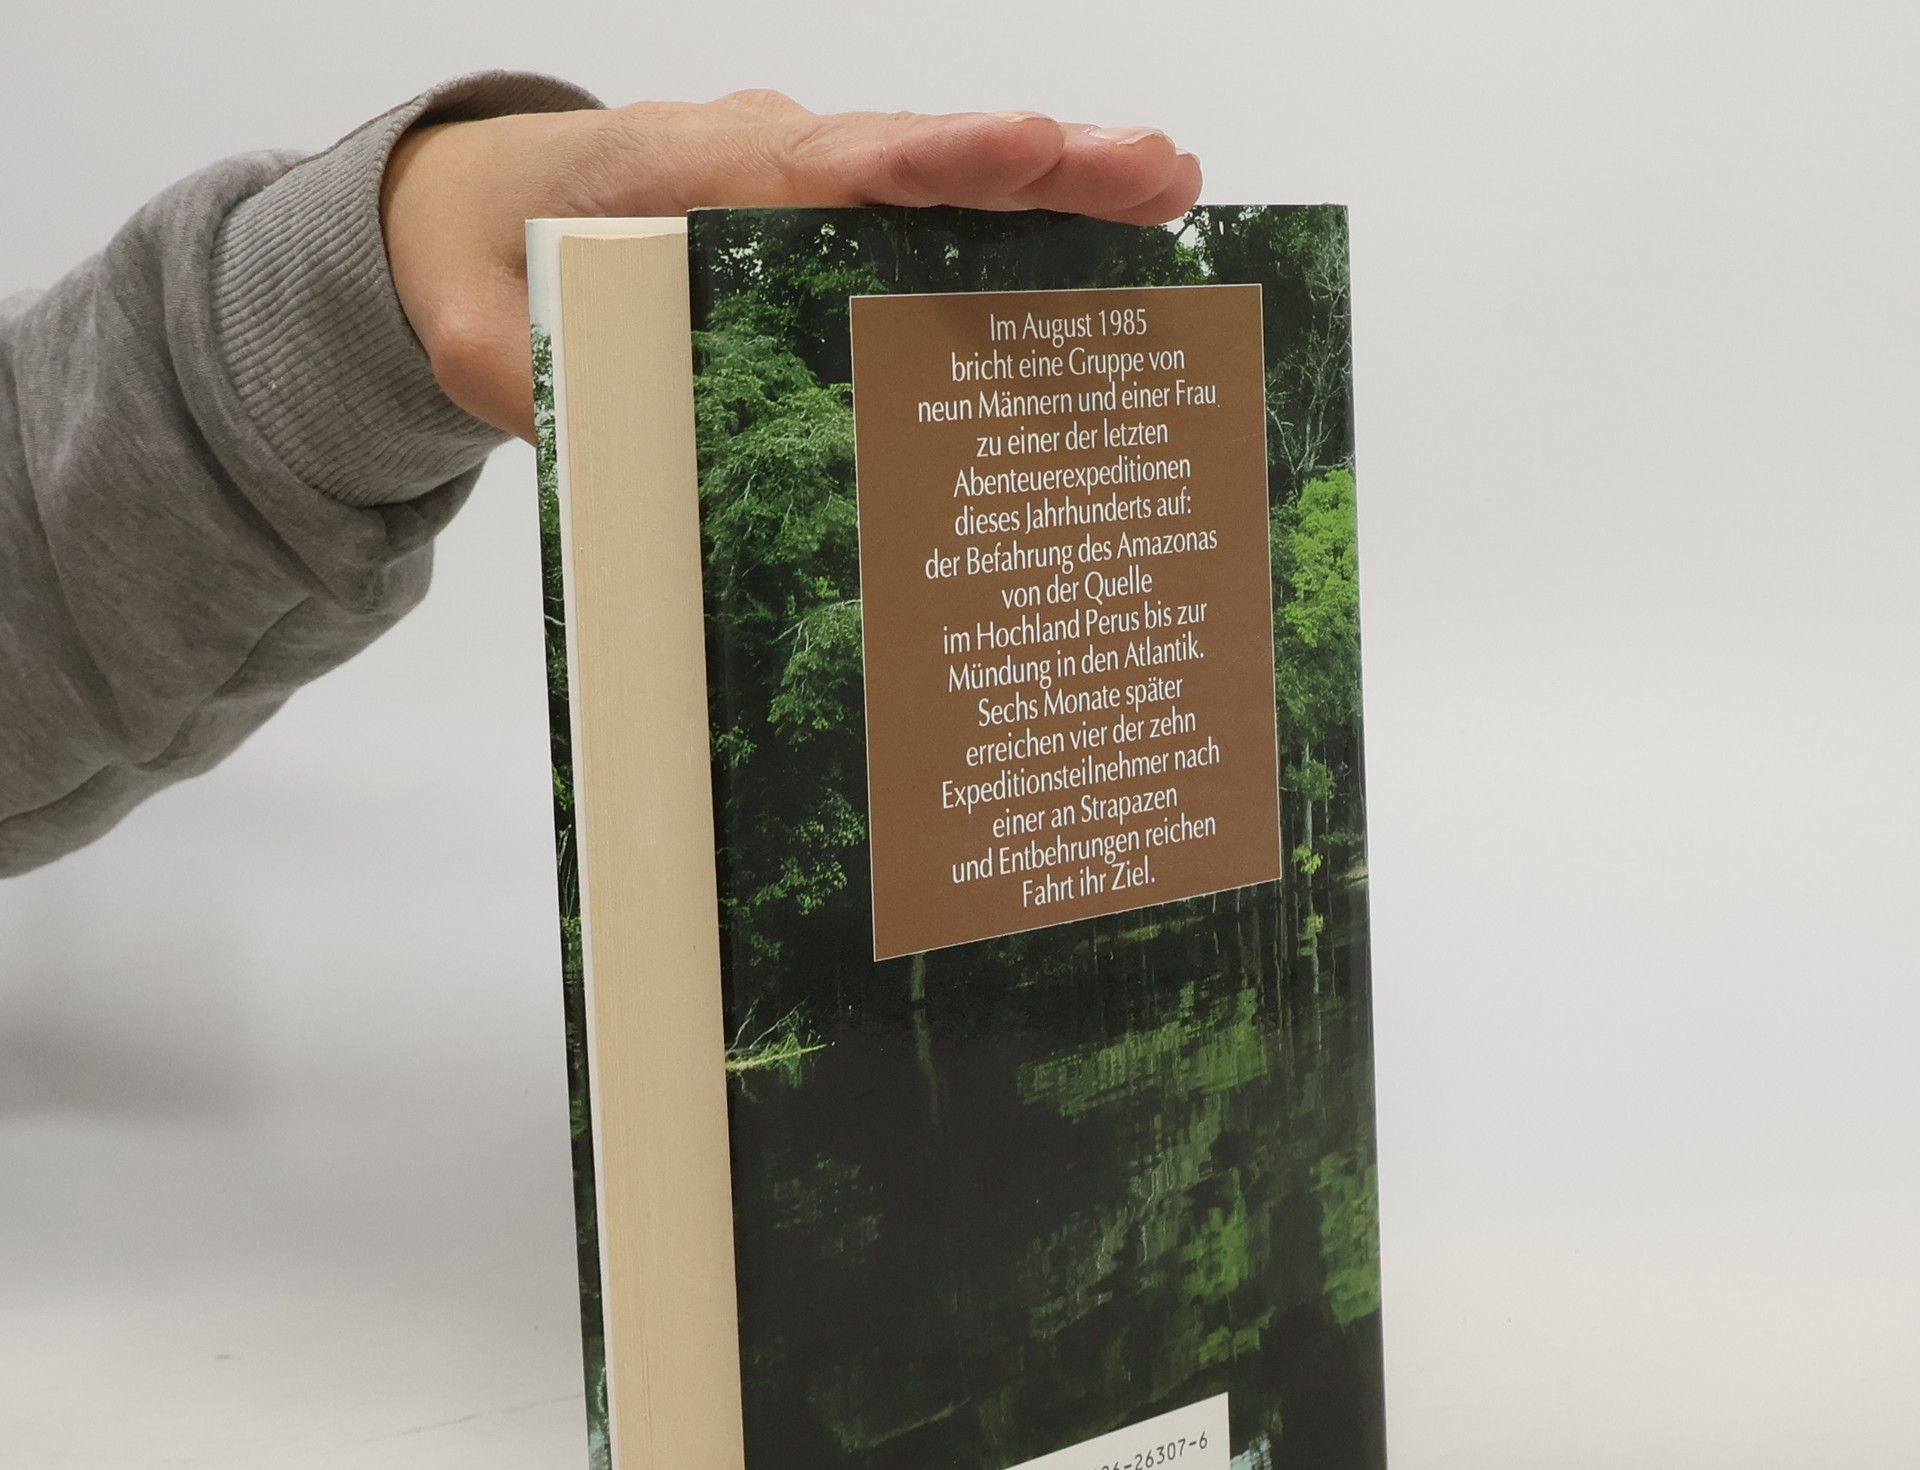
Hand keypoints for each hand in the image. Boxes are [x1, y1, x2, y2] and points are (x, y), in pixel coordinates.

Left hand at [381, 91, 1201, 441]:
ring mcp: (808, 194)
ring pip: (941, 187)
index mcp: (688, 173)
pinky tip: (1100, 262)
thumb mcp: (482, 331)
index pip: (822, 161)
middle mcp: (768, 164)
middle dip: (1040, 163)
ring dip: (1055, 193)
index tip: (1022, 147)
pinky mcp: (827, 234)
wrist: (480, 218)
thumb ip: (522, 376)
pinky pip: (929, 228)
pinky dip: (1014, 236)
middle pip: (916, 157)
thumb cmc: (490, 261)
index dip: (926, 159)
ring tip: (1170, 194)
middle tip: (1158, 170)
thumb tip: (592, 435)